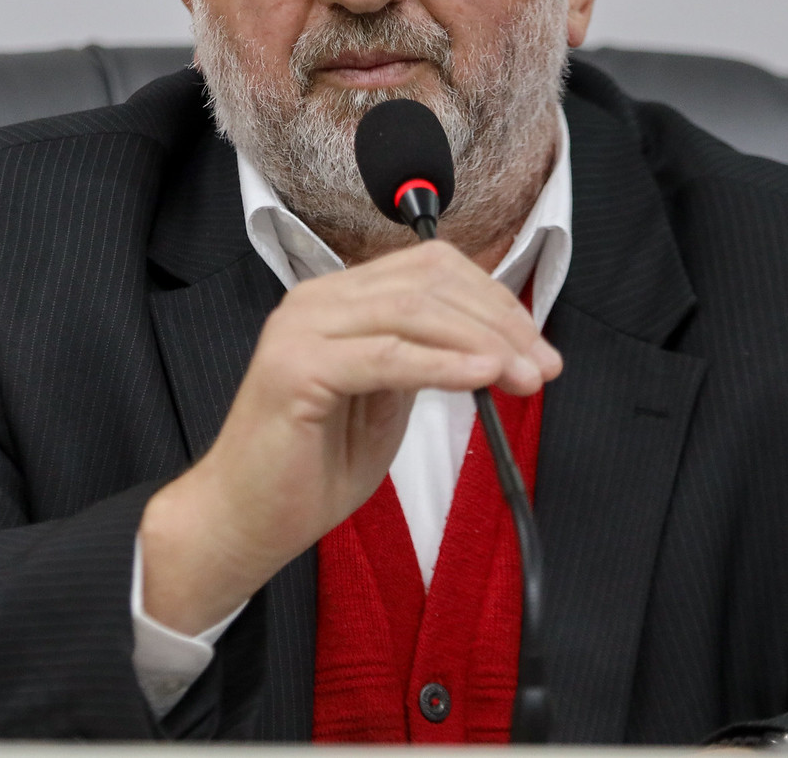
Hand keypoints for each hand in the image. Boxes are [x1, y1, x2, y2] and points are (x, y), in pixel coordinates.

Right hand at [138, 240, 561, 633]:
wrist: (244, 519)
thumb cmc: (310, 468)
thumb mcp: (384, 401)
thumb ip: (424, 360)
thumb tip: (490, 344)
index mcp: (336, 298)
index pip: (430, 268)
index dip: (492, 299)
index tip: (535, 344)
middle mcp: (315, 299)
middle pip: (429, 283)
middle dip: (500, 323)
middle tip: (543, 367)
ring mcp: (301, 328)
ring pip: (414, 311)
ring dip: (482, 342)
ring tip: (525, 377)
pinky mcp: (297, 368)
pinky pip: (388, 357)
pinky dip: (443, 364)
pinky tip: (483, 378)